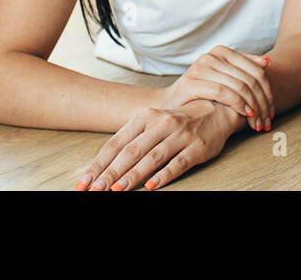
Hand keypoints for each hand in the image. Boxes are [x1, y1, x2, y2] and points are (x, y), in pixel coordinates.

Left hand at [76, 99, 239, 190]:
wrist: (216, 110)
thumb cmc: (177, 121)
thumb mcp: (153, 122)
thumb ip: (132, 140)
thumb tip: (102, 166)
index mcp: (146, 117)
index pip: (116, 143)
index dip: (99, 164)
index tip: (84, 181)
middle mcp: (162, 124)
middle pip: (131, 152)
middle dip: (110, 173)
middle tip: (95, 190)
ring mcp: (181, 135)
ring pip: (152, 158)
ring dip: (133, 175)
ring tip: (116, 190)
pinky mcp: (198, 147)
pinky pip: (178, 163)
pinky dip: (164, 175)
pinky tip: (151, 186)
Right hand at [159, 45, 273, 131]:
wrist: (169, 104)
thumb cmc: (200, 93)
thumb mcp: (224, 79)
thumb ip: (244, 69)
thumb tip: (268, 62)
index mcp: (222, 51)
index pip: (256, 70)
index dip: (268, 92)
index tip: (271, 111)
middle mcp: (212, 55)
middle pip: (250, 79)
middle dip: (262, 102)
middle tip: (267, 121)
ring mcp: (201, 67)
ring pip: (240, 86)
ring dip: (254, 107)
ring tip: (258, 122)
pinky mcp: (192, 81)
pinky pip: (224, 92)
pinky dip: (239, 104)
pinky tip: (246, 114)